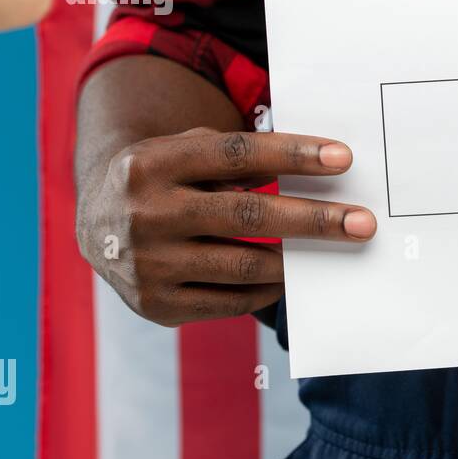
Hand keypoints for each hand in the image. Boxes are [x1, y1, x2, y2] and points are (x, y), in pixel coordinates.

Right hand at [77, 127, 375, 326]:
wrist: (94, 224)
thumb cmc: (165, 179)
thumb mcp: (185, 152)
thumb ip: (237, 160)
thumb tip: (316, 171)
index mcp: (152, 163)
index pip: (235, 154)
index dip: (293, 155)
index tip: (344, 158)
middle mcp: (144, 214)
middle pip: (248, 214)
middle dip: (314, 220)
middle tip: (363, 223)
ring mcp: (147, 265)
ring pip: (245, 264)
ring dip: (297, 259)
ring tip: (335, 250)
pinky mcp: (155, 305)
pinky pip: (230, 300)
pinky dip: (267, 288)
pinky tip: (289, 275)